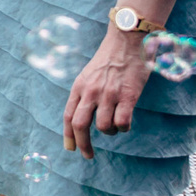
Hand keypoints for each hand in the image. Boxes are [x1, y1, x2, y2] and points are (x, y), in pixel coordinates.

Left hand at [62, 30, 153, 157]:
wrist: (126, 41)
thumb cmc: (109, 59)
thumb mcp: (88, 75)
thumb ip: (84, 94)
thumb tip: (82, 116)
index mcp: (79, 87)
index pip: (68, 115)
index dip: (68, 135)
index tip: (70, 148)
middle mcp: (91, 91)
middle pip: (80, 125)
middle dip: (82, 144)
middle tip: (88, 154)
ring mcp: (109, 94)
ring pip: (103, 127)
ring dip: (109, 133)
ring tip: (115, 127)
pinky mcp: (128, 96)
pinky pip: (123, 122)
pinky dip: (124, 128)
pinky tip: (125, 123)